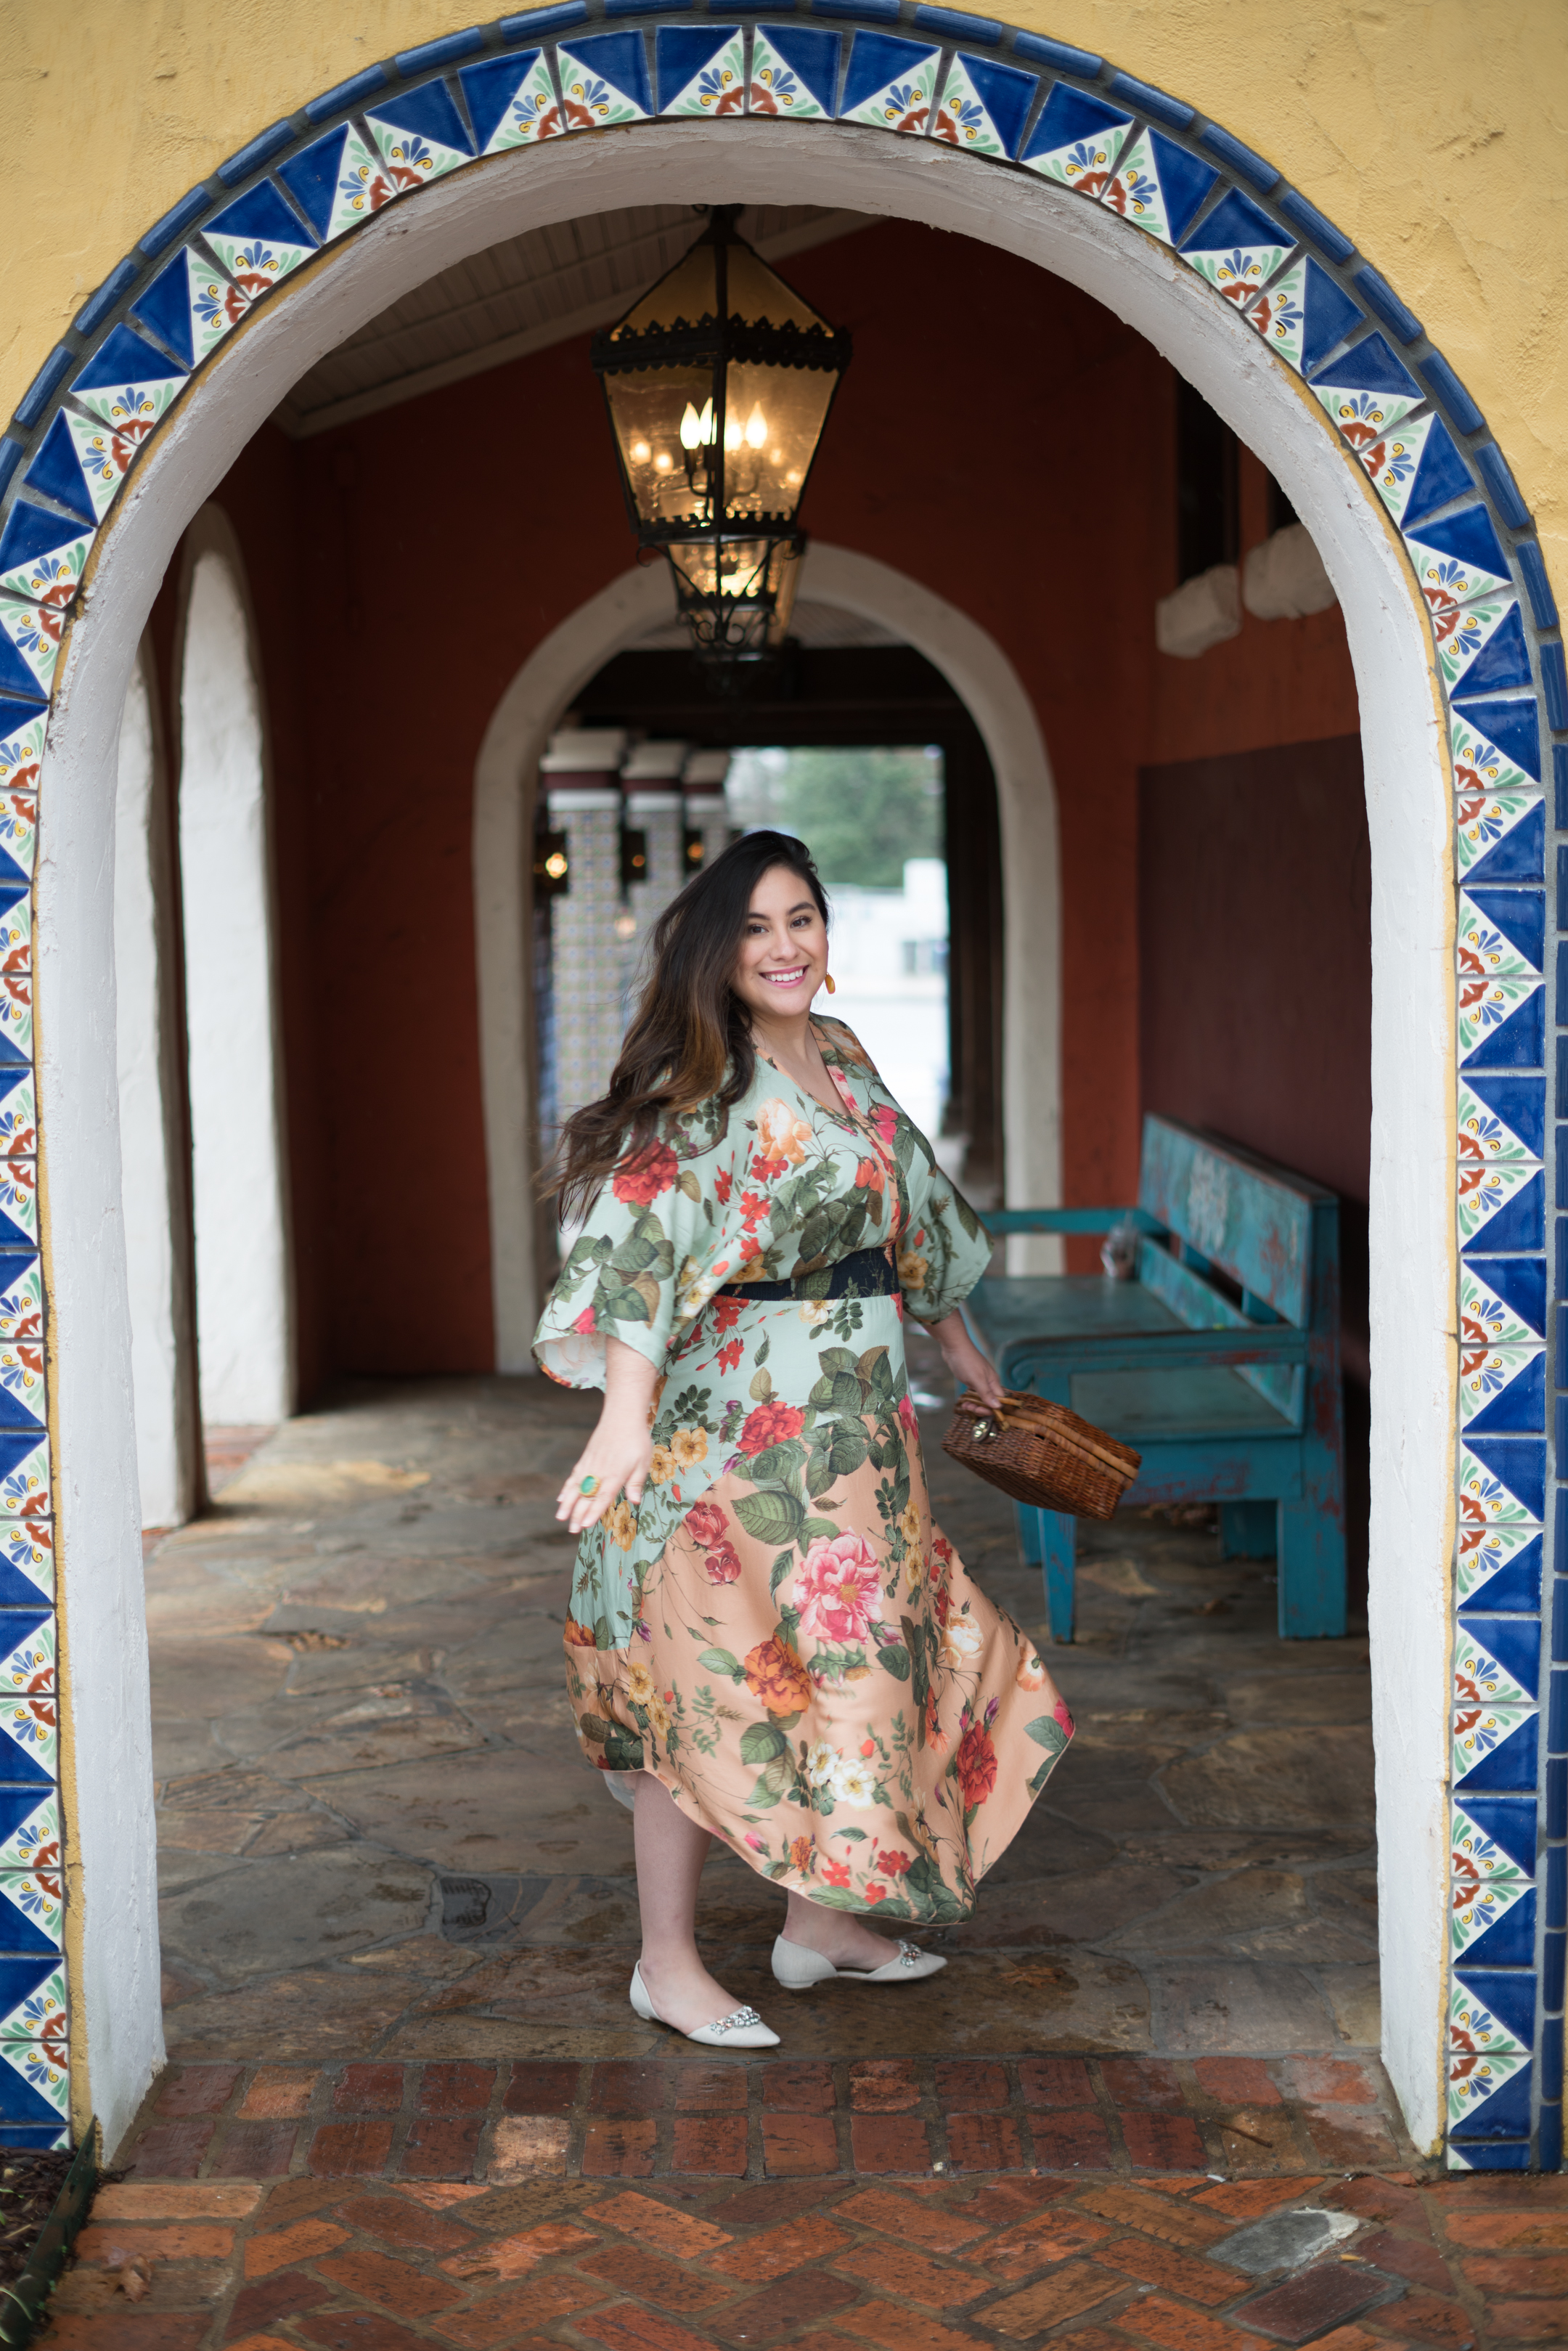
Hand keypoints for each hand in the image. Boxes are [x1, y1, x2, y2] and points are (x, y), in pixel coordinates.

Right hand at [556, 1335, 659, 1534]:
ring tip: (560, 1517)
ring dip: (568, 1503)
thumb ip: (636, 1483)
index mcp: (615, 1475)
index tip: (584, 1525)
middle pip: (587, 1496)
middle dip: (579, 1513)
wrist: (622, 1416)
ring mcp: (590, 1465)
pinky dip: (567, 1488)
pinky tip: (561, 1498)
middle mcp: (600, 1471)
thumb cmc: (637, 1440)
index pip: (602, 1497)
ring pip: (576, 1487)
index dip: (593, 1512)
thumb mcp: (643, 1461)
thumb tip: (635, 1501)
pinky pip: (574, 1476)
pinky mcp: (585, 1458)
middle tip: (572, 1530)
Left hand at [931, 1312, 1003, 1409]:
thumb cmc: (966, 1361)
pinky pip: (973, 1393)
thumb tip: (998, 1406)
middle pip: (990, 1401)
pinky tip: (964, 1402)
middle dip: (981, 1408)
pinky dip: (970, 1399)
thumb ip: (986, 1393)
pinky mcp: (971, 1379)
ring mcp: (980, 1380)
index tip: (980, 1412)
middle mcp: (989, 1382)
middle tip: (970, 1408)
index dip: (992, 1409)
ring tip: (965, 1405)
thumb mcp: (976, 1379)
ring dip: (974, 1404)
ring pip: (981, 1398)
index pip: (999, 1401)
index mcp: (993, 1382)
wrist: (954, 1346)